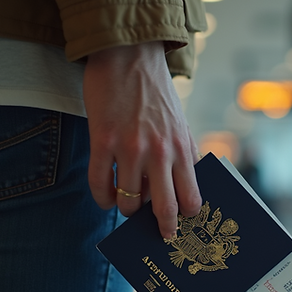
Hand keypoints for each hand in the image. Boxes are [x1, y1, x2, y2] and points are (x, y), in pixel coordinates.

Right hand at [83, 41, 201, 238]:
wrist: (128, 55)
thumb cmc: (155, 91)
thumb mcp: (180, 122)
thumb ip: (185, 152)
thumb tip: (189, 186)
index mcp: (182, 147)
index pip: (191, 197)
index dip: (186, 216)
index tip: (183, 225)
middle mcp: (160, 151)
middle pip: (164, 207)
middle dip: (163, 227)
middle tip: (161, 236)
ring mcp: (130, 148)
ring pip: (128, 201)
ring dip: (127, 210)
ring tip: (126, 207)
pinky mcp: (102, 141)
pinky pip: (100, 184)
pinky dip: (102, 198)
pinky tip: (104, 199)